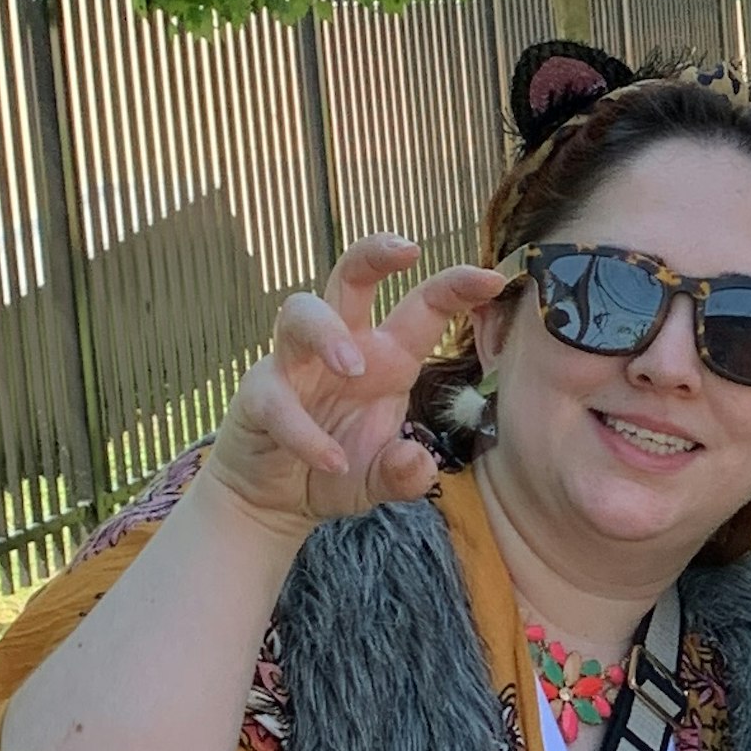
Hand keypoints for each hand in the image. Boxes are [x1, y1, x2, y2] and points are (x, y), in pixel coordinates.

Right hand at [208, 242, 514, 535]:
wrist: (275, 501)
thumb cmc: (337, 469)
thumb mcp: (384, 479)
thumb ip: (405, 474)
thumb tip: (417, 463)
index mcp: (385, 357)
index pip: (422, 308)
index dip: (454, 287)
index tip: (492, 278)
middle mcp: (342, 348)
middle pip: (350, 276)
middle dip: (375, 254)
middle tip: (407, 249)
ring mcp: (293, 366)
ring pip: (300, 315)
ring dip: (328, 334)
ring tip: (352, 368)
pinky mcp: (257, 397)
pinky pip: (277, 400)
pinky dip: (304, 431)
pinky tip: (332, 461)